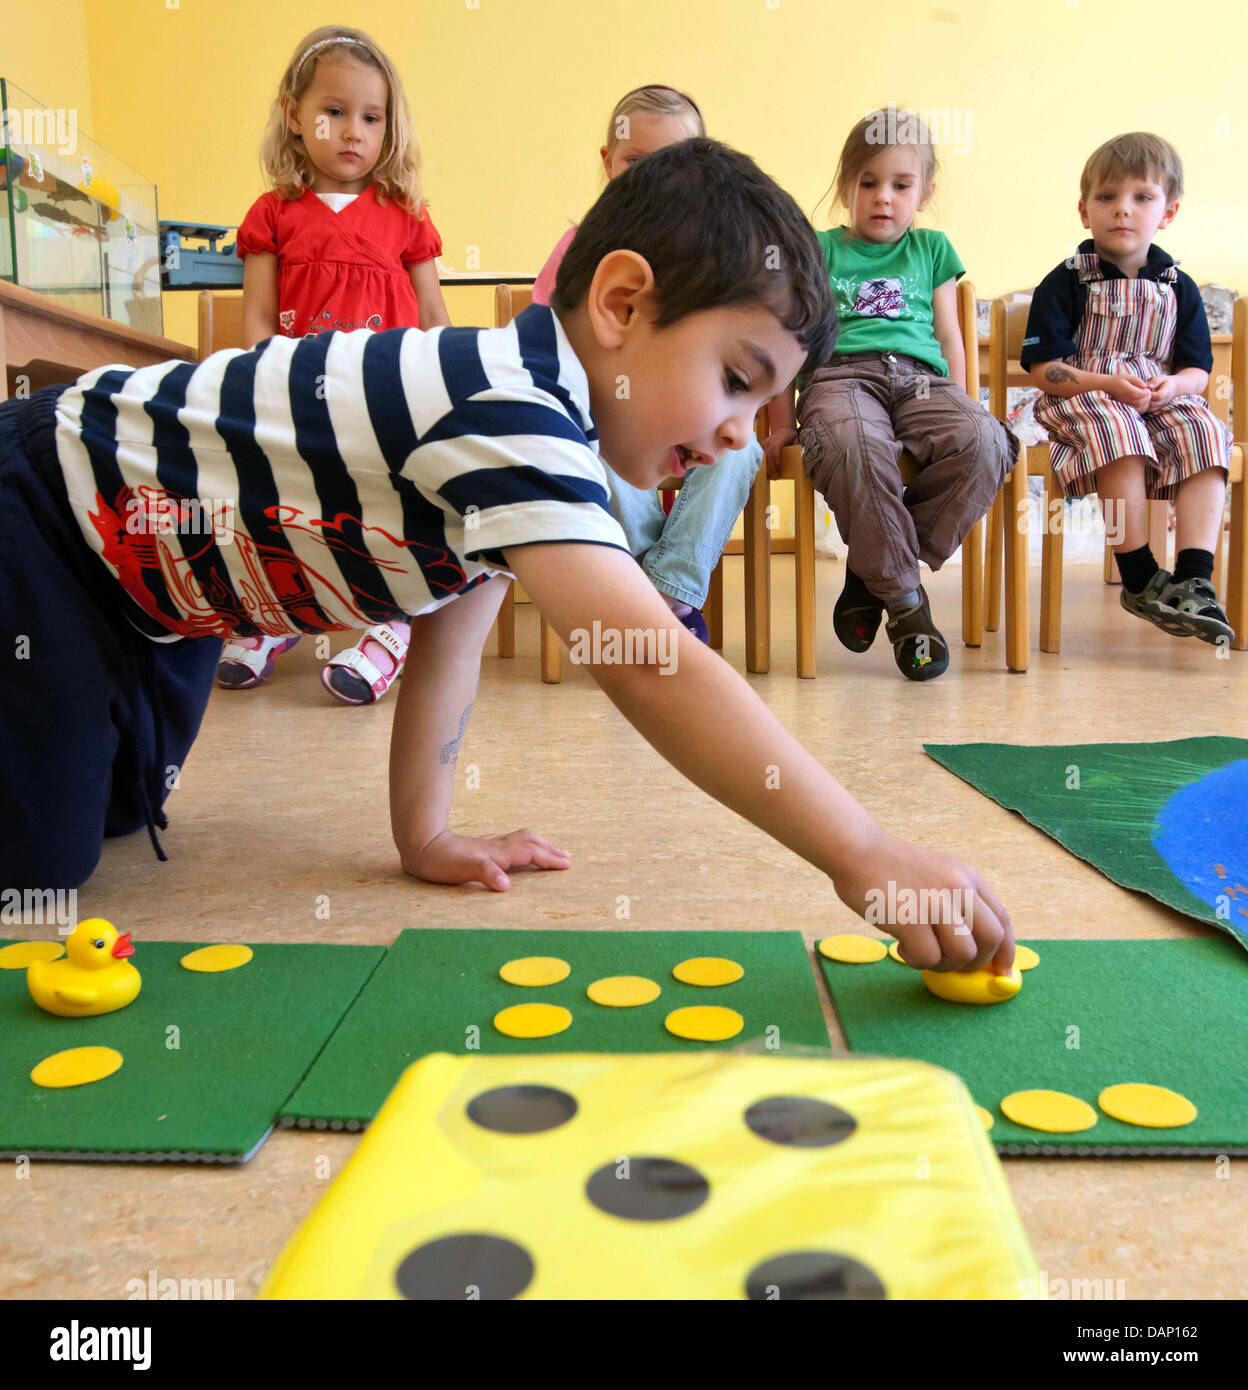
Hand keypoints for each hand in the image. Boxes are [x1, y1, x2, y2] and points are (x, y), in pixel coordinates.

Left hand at [402, 828, 570, 890]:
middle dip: (550, 849)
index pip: (530, 853)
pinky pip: (510, 842)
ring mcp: (488, 844)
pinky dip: (523, 845)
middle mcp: (496, 845)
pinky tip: (516, 850)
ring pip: (521, 839)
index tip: (567, 865)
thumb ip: (486, 874)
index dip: (549, 859)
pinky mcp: (480, 846)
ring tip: (550, 850)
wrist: (421, 845)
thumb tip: (506, 885)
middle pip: (530, 842)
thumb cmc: (441, 861)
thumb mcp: (463, 870)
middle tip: (567, 857)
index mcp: (497, 853)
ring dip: (539, 845)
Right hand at [763, 428, 797, 479]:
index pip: (775, 452)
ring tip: (770, 477)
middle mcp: (769, 442)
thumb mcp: (795, 441)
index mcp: (778, 440)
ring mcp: (764, 444)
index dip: (776, 462)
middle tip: (775, 477)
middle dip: (771, 468)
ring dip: (766, 468)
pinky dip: (763, 465)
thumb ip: (796, 448)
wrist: (783, 429)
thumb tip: (799, 459)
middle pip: (768, 457)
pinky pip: (761, 457)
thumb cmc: (791, 436)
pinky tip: (766, 472)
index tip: (778, 471)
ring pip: (763, 458)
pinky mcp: (761, 447)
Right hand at [830, 827, 1013, 972]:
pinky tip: (902, 947)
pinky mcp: (911, 919)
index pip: (1002, 919)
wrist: (856, 851)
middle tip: (952, 965)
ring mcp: (936, 903)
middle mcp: (958, 888)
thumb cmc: (890, 868)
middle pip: (991, 939)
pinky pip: (929, 958)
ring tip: (919, 952)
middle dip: (977, 962)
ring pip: (962, 954)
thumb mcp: (937, 875)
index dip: (1006, 951)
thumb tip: (973, 947)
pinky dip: (916, 961)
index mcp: (967, 877)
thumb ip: (957, 902)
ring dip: (943, 964)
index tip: (1001, 972)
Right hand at [1105, 372, 1151, 410]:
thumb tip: (1145, 386)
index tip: (1148, 389)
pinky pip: (1136, 411)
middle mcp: (1124, 398)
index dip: (1146, 392)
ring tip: (1146, 397)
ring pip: (1139, 408)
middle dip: (1147, 397)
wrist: (1107, 387)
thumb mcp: (1127, 376)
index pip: (1139, 394)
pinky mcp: (1125, 408)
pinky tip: (1142, 402)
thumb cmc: (1118, 380)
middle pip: (1140, 402)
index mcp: (1125, 389)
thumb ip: (1137, 380)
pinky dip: (1142, 408)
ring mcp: (1124, 404)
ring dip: (1146, 403)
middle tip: (1148, 393)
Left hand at [1144, 374, 1179, 408]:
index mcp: (1167, 392)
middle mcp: (1164, 401)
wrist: (1172, 389)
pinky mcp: (1156, 409)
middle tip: (1142, 392)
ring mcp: (1160, 406)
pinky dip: (1143, 406)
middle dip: (1145, 398)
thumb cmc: (1165, 382)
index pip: (1158, 396)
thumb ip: (1156, 381)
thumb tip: (1148, 386)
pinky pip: (1148, 410)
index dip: (1150, 393)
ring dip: (1143, 403)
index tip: (1145, 388)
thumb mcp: (1162, 378)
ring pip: (1149, 408)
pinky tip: (1143, 400)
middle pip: (1152, 404)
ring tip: (1142, 396)